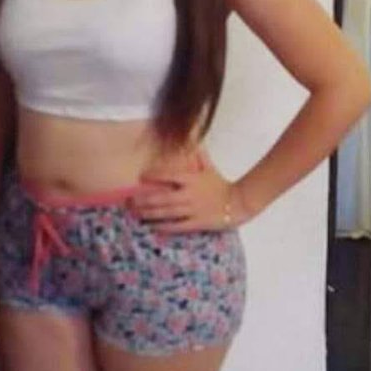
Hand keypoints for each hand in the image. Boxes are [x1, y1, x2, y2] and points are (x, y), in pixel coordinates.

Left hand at [132, 147, 250, 233]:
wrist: (239, 202)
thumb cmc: (222, 185)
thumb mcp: (209, 169)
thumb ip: (199, 157)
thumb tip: (192, 143)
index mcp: (192, 179)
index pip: (169, 175)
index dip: (154, 175)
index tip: (141, 176)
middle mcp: (189, 195)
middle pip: (162, 197)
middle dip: (144, 200)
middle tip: (131, 201)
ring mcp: (192, 210)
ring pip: (167, 212)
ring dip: (150, 213)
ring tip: (137, 213)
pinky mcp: (197, 223)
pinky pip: (177, 226)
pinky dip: (164, 226)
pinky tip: (153, 226)